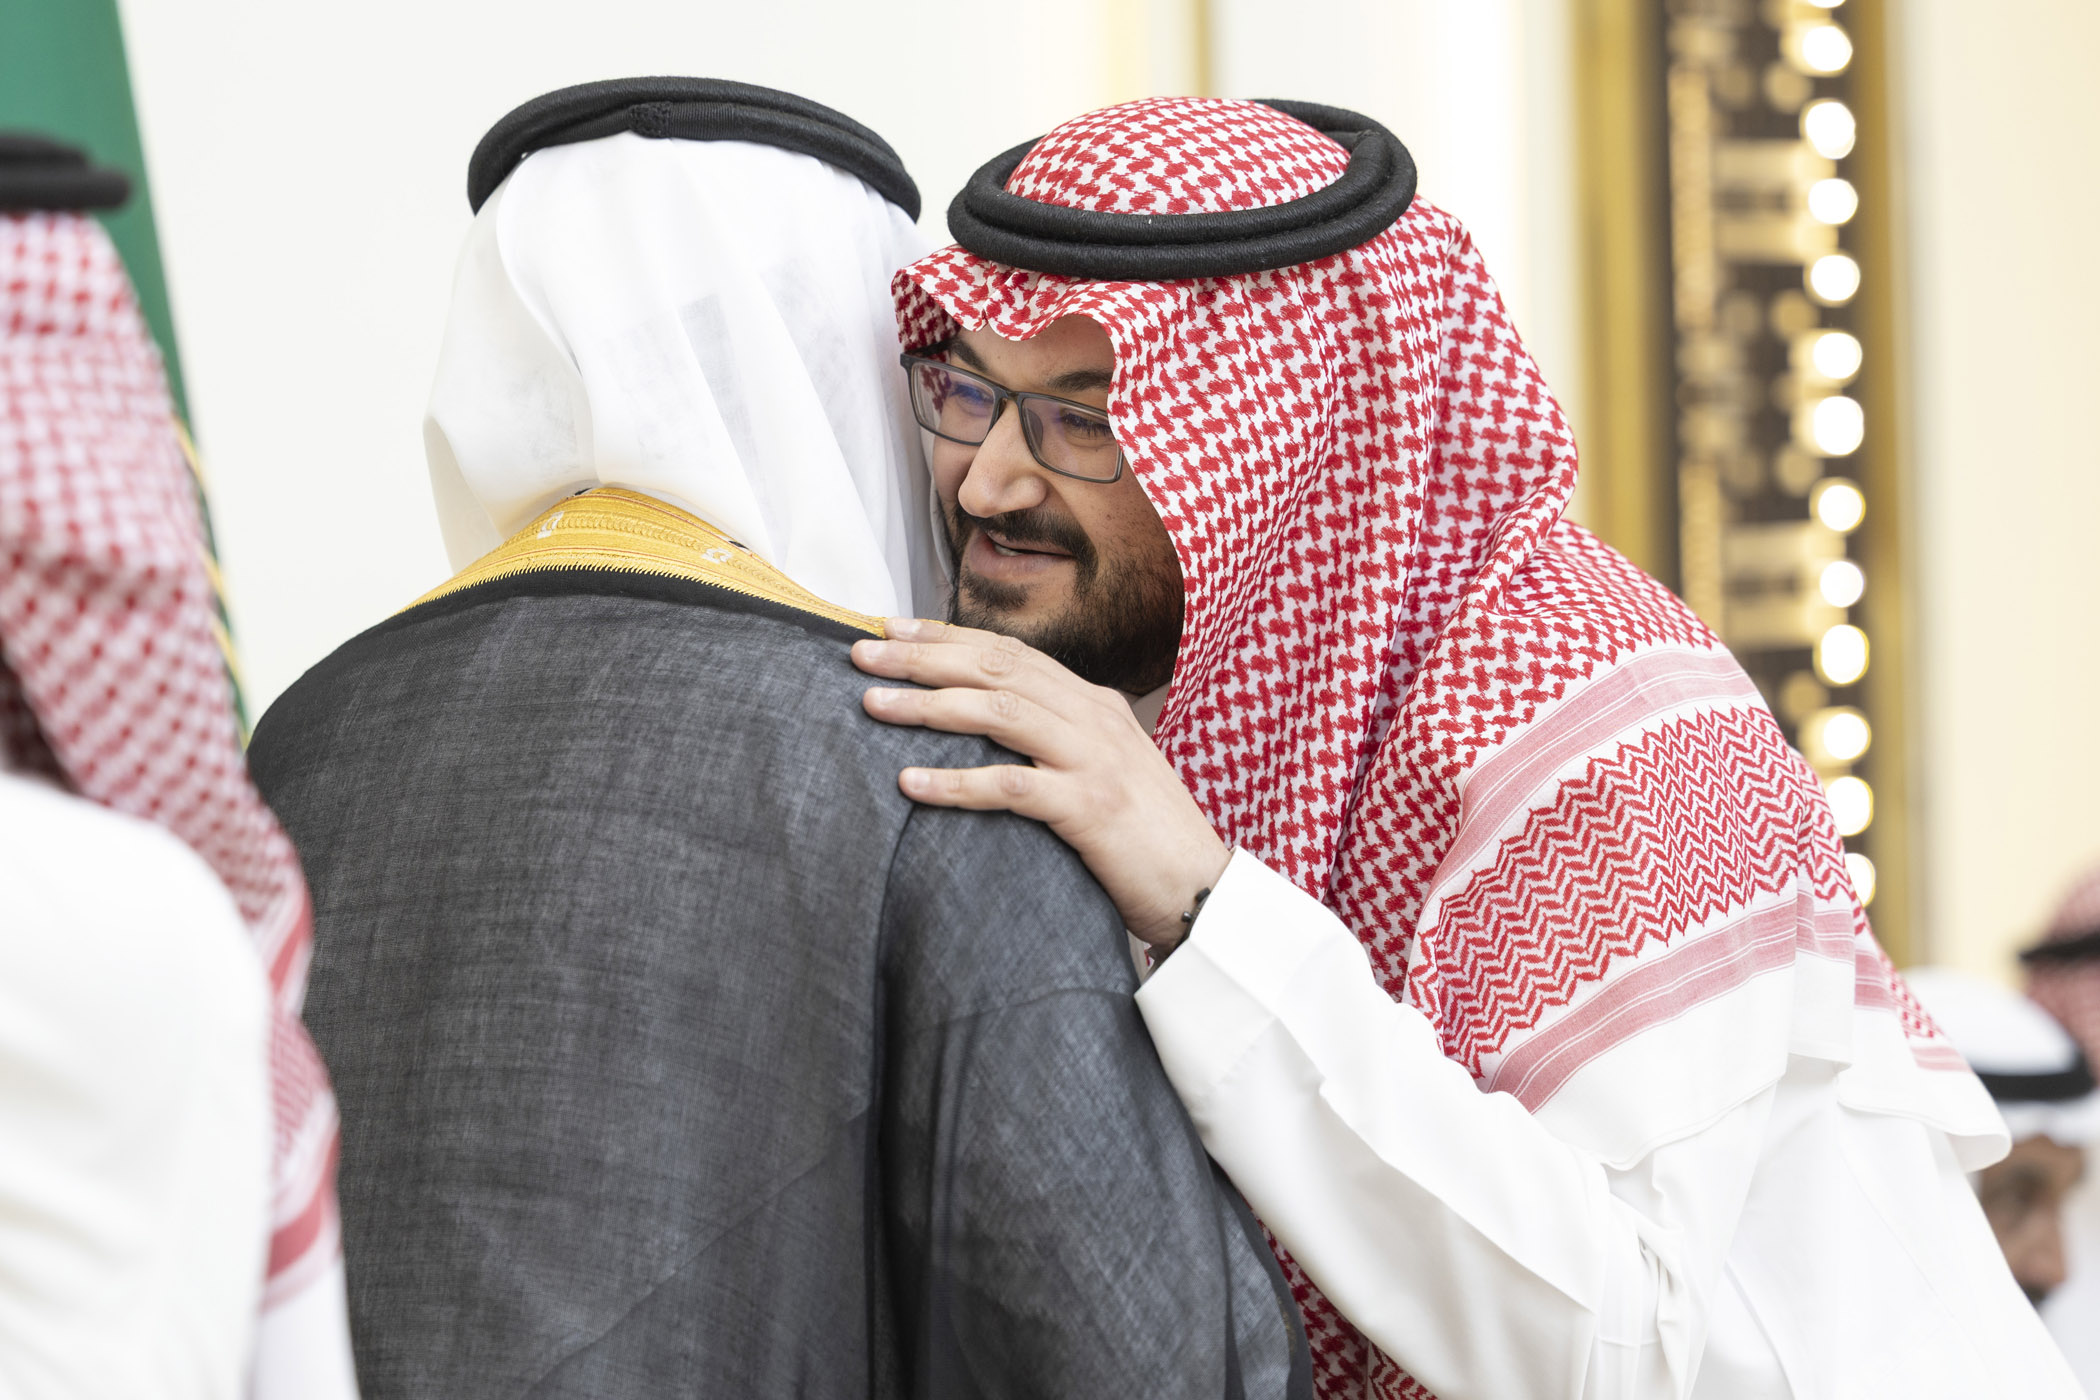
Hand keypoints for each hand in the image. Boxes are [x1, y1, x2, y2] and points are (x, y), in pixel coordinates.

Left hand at [853, 618, 1228, 946]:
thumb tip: (983, 731)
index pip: (1010, 653)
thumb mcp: (1102, 772)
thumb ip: (1056, 743)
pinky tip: (910, 782)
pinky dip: (956, 782)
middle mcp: (1095, 719)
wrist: (1205, 891)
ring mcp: (1095, 760)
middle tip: (862, 651)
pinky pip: (1012, 786)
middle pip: (996, 669)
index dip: (948, 636)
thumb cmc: (1145, 840)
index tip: (892, 627)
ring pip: (999, 714)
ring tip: (873, 704)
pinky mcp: (1091, 809)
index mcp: (1095, 705)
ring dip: (929, 705)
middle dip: (924, 656)